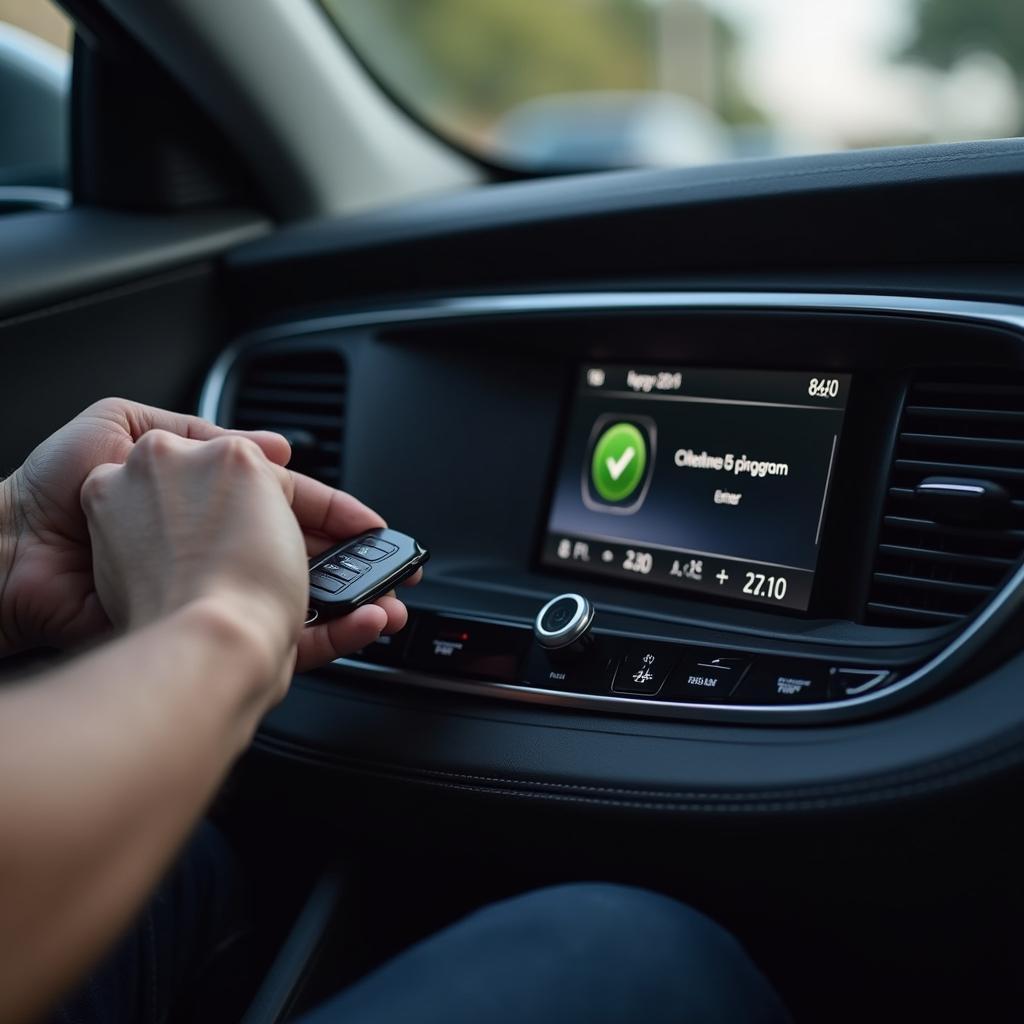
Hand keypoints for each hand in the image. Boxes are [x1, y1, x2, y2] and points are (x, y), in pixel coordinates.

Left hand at [0, 398, 413, 662]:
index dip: (332, 511)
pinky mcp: (200, 634)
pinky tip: (358, 624)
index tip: (370, 526)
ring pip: (298, 597)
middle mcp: (207, 543)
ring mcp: (205, 589)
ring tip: (385, 599)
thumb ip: (206, 430)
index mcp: (196, 494)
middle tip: (390, 568)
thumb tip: (272, 447)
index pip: (286, 497)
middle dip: (352, 560)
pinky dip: (326, 635)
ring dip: (351, 600)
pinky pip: (278, 638)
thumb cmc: (56, 496)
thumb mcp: (126, 423)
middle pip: (298, 551)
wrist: (24, 567)